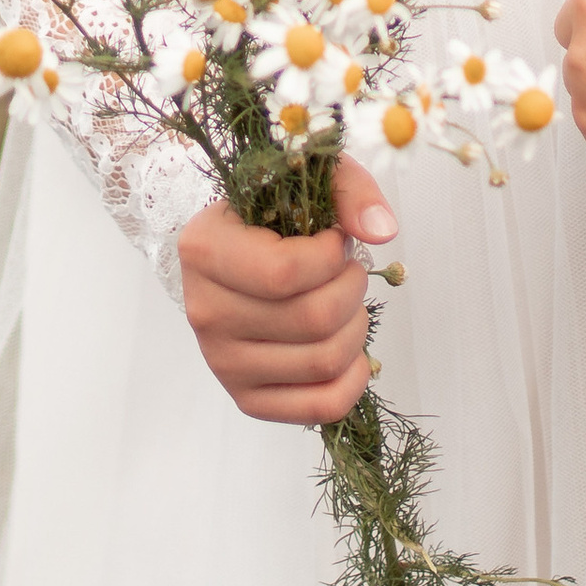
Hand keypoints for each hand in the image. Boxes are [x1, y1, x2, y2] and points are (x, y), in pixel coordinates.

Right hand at [175, 156, 395, 424]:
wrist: (232, 253)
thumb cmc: (269, 214)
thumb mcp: (305, 179)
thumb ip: (349, 191)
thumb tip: (381, 231)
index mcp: (205, 249)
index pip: (285, 273)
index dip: (332, 257)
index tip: (335, 239)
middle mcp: (205, 311)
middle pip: (313, 319)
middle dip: (353, 288)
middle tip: (348, 270)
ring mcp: (222, 362)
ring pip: (322, 361)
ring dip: (356, 326)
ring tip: (346, 301)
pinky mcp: (246, 397)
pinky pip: (320, 406)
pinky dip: (354, 379)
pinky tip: (352, 348)